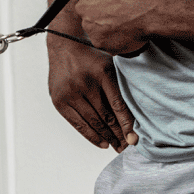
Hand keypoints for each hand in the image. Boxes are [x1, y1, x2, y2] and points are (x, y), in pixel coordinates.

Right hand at [47, 34, 137, 150]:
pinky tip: (102, 142)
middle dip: (118, 134)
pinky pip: (77, 124)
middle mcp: (85, 83)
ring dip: (106, 137)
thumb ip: (121, 84)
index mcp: (102, 72)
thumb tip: (134, 117)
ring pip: (92, 122)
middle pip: (105, 116)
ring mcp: (70, 93)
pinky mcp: (59, 101)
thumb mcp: (110, 63)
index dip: (126, 124)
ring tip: (116, 147)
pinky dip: (90, 135)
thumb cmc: (92, 57)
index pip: (117, 104)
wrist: (64, 46)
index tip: (134, 139)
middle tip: (127, 147)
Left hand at [73, 0, 159, 55]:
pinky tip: (123, 31)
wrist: (152, 12)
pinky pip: (102, 39)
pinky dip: (111, 37)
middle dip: (99, 8)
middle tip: (117, 8)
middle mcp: (83, 6)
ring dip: (104, 23)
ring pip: (93, 24)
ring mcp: (89, 26)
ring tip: (122, 20)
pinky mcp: (98, 42)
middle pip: (87, 7)